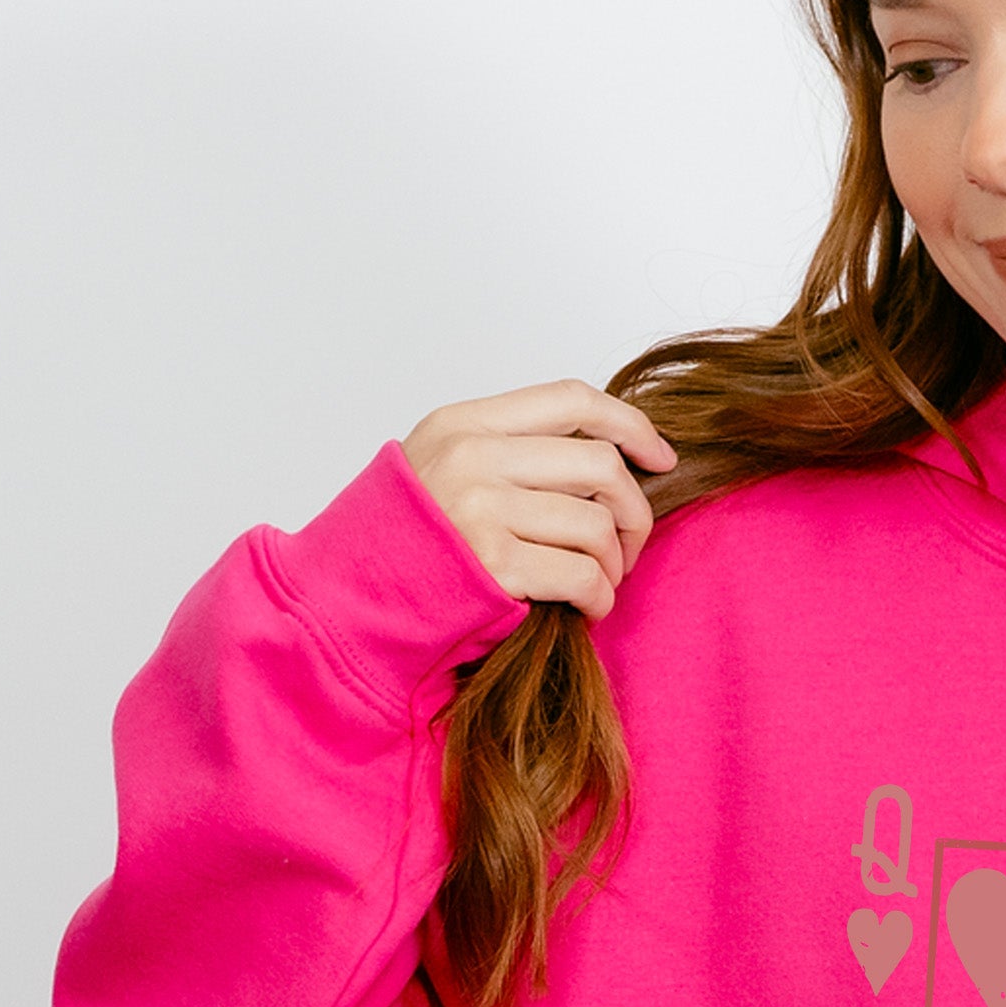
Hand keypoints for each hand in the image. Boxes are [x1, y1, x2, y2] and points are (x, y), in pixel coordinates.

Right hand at [401, 381, 676, 620]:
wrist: (345, 601)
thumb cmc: (403, 544)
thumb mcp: (442, 469)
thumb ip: (508, 451)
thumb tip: (602, 458)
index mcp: (464, 424)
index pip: (572, 400)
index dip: (630, 426)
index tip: (660, 457)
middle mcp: (472, 457)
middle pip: (600, 465)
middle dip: (632, 511)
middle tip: (626, 546)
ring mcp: (480, 509)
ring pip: (597, 524)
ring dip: (613, 563)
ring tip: (598, 582)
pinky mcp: (492, 566)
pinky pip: (583, 575)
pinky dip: (598, 597)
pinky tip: (585, 607)